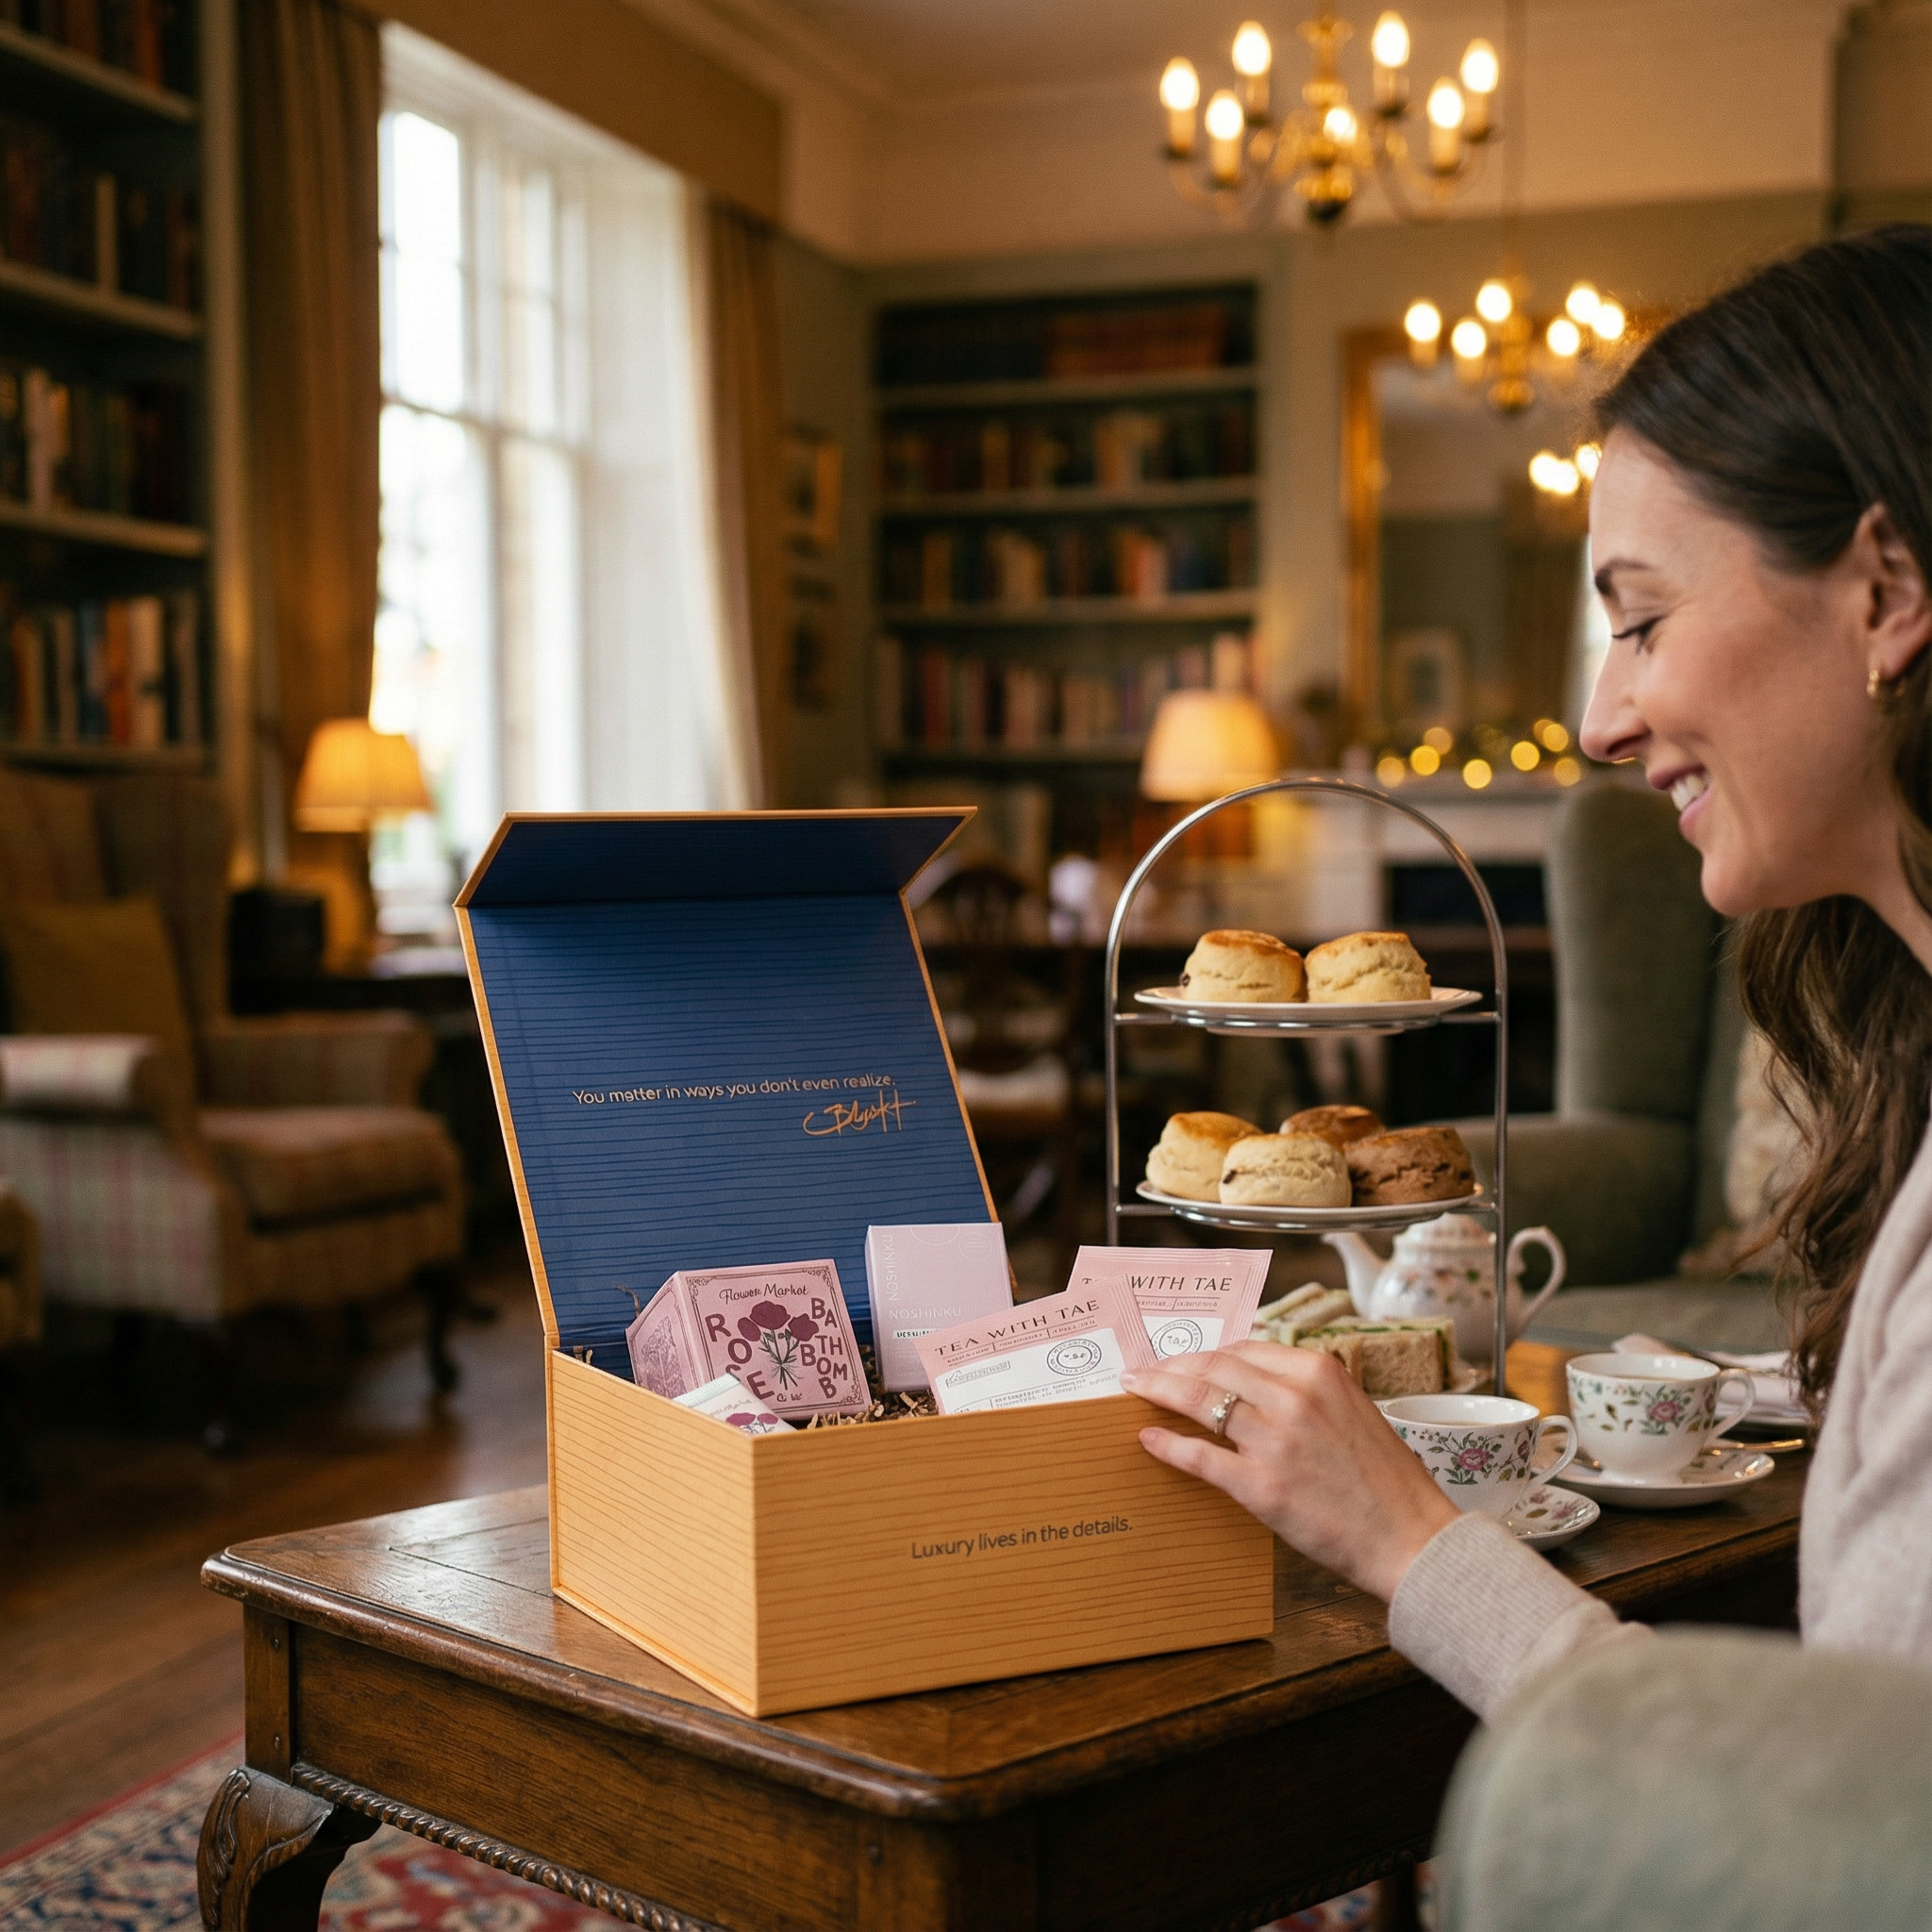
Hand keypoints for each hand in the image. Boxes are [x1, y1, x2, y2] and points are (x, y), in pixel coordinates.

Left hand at [1122, 1341, 1460, 1602]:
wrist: (1411, 1537)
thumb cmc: (1385, 1481)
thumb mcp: (1353, 1410)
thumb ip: (1306, 1391)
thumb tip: (1252, 1386)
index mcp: (1319, 1372)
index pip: (1243, 1349)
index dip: (1205, 1355)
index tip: (1182, 1360)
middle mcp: (1294, 1397)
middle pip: (1214, 1368)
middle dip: (1172, 1367)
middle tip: (1144, 1372)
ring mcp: (1276, 1441)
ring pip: (1199, 1401)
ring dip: (1158, 1392)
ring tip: (1135, 1391)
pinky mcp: (1262, 1486)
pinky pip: (1200, 1456)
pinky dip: (1168, 1445)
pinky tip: (1148, 1440)